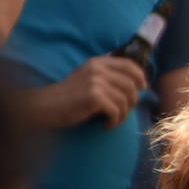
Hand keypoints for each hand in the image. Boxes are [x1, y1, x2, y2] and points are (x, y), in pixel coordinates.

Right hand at [26, 54, 147, 127]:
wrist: (45, 107)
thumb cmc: (70, 97)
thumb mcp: (89, 79)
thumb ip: (109, 77)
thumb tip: (139, 84)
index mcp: (97, 62)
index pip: (129, 65)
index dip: (140, 77)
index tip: (143, 88)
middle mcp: (98, 69)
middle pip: (131, 86)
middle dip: (131, 102)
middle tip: (121, 113)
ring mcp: (96, 82)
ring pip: (126, 100)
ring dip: (123, 114)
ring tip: (111, 120)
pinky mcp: (94, 96)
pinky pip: (117, 111)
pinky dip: (114, 121)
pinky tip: (105, 125)